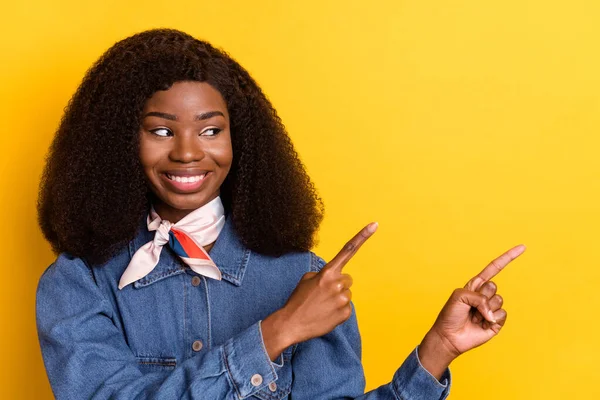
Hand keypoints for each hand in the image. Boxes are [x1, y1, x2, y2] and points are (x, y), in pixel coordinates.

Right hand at [261, 222, 377, 359]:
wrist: (291, 323)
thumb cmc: (298, 300)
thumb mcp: (306, 279)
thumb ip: (323, 274)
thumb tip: (334, 278)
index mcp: (327, 272)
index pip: (348, 250)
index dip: (362, 237)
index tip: (374, 225)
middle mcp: (337, 284)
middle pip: (347, 280)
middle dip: (338, 285)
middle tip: (323, 294)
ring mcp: (342, 299)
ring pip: (347, 294)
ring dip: (337, 298)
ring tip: (322, 305)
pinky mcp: (345, 313)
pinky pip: (347, 308)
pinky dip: (338, 310)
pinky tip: (326, 313)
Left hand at [419, 245, 525, 378]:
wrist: (449, 336)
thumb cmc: (450, 314)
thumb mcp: (459, 296)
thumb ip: (478, 297)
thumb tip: (493, 313)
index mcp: (476, 285)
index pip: (494, 268)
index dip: (508, 257)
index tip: (522, 247)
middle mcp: (485, 295)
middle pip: (493, 286)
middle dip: (481, 296)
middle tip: (469, 306)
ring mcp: (492, 308)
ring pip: (498, 300)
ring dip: (485, 310)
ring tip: (474, 317)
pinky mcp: (496, 322)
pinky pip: (502, 314)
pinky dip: (491, 320)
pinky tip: (481, 324)